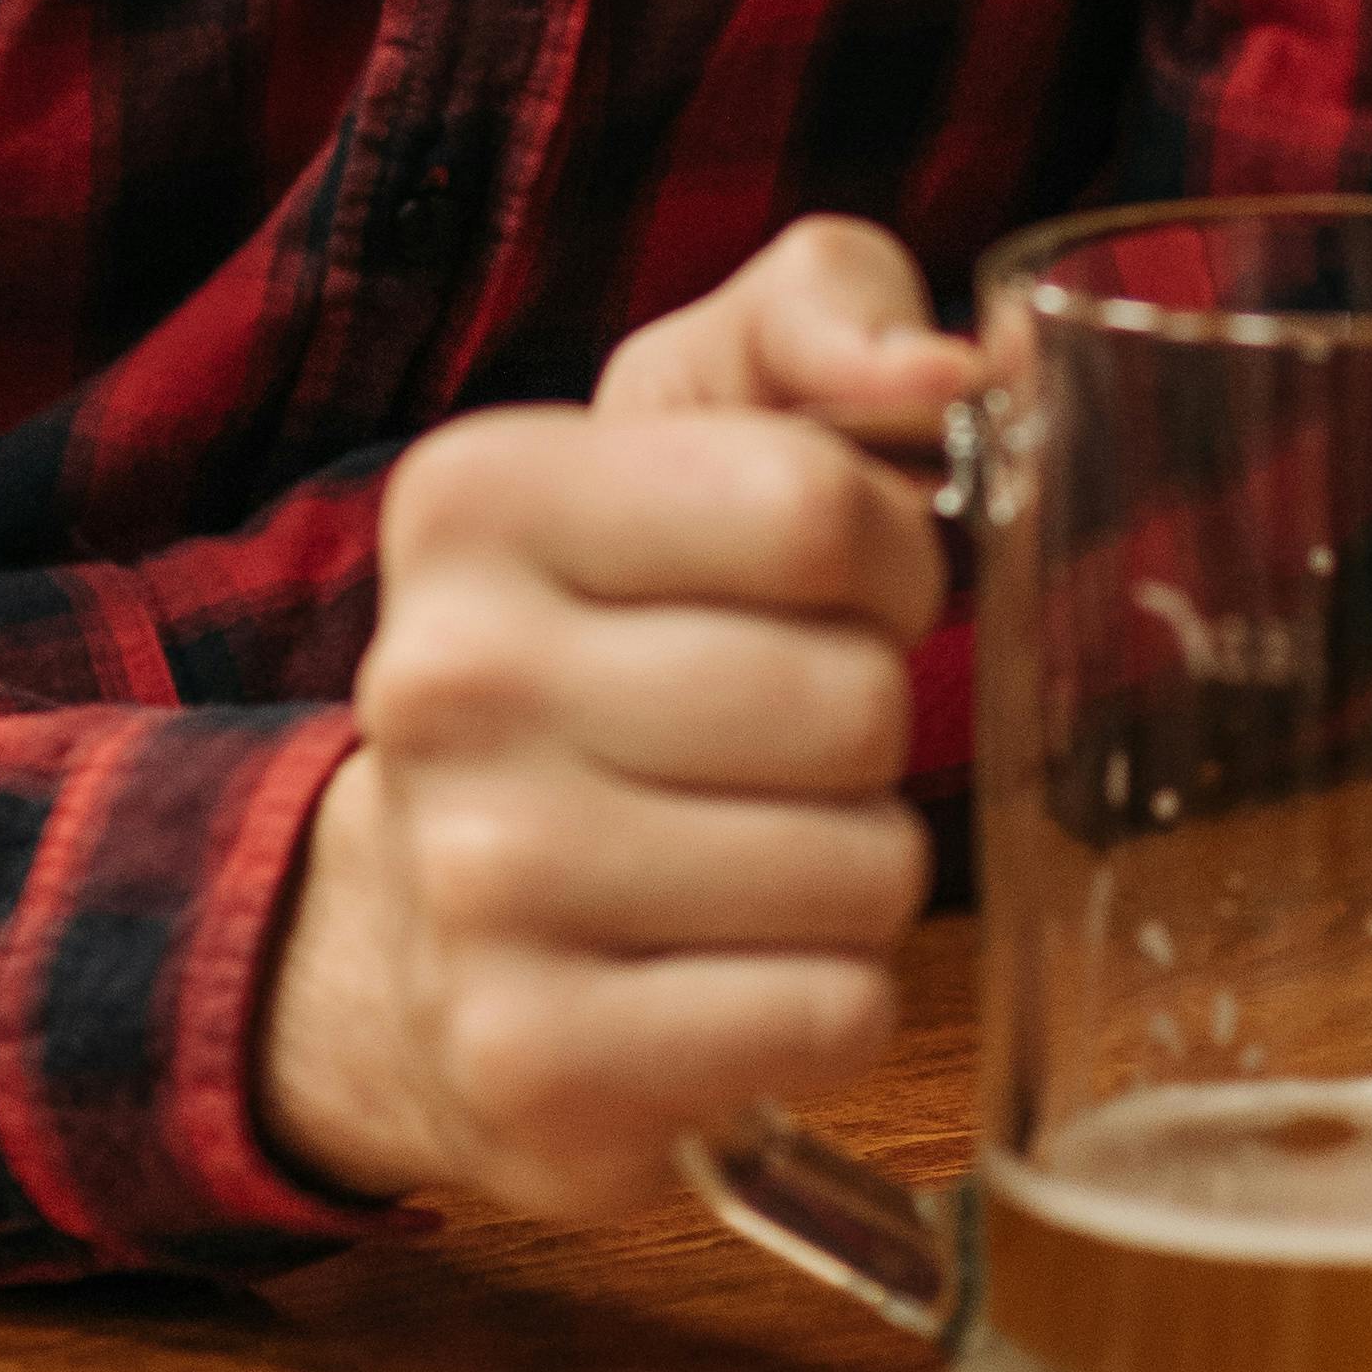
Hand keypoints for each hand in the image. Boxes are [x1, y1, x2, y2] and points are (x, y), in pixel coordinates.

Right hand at [256, 220, 968, 1224]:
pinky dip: (829, 1001)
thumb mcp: (685, 419)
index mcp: (475, 498)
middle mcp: (445, 680)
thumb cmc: (607, 632)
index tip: (838, 587)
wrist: (418, 919)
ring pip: (861, 872)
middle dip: (868, 724)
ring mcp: (474, 885)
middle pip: (851, 701)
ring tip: (753, 851)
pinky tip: (734, 970)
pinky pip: (829, 1018)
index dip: (887, 554)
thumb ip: (823, 312)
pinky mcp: (532, 1060)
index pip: (817, 506)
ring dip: (856, 869)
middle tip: (783, 738)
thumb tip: (953, 369)